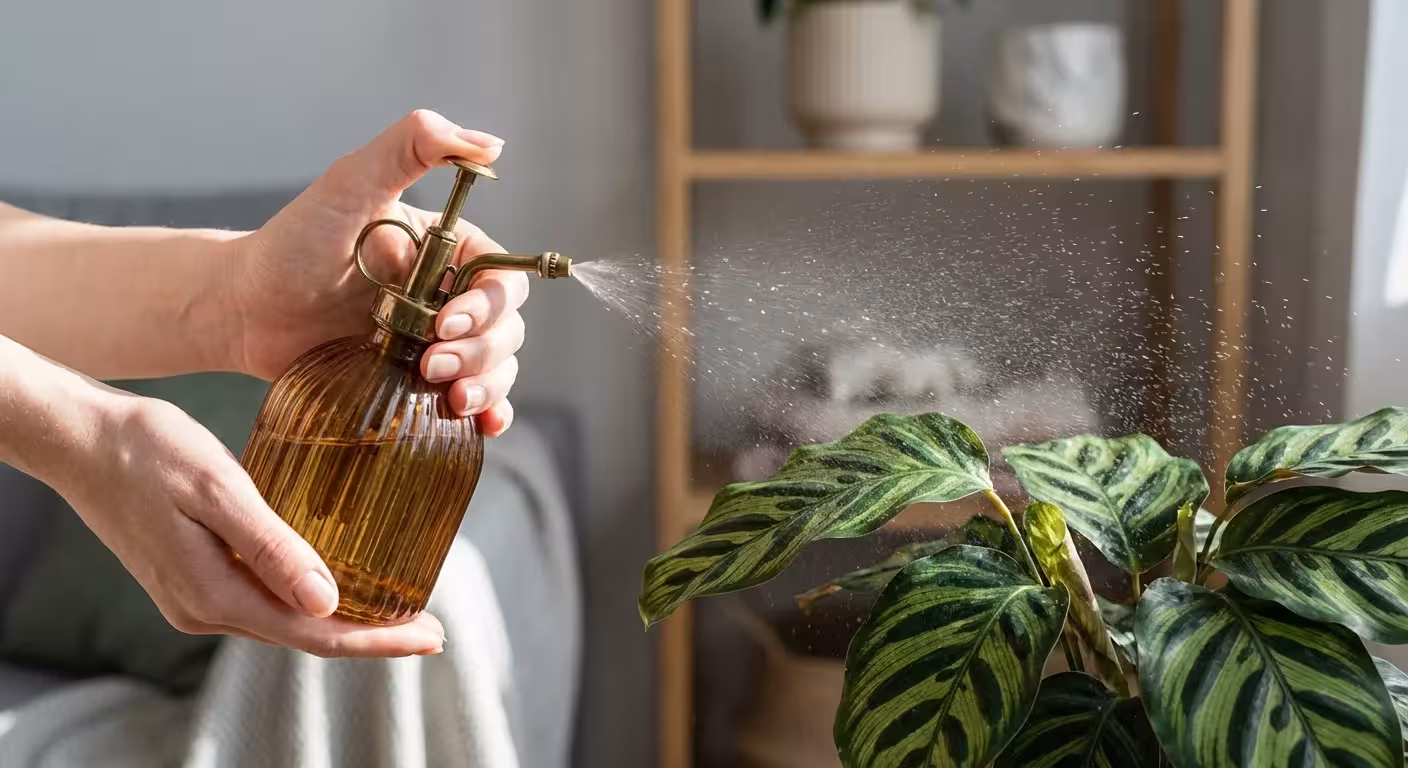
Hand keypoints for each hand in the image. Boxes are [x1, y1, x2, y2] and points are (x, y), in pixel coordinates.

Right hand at [61, 390, 445, 656]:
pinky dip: (308, 597)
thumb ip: (271, 545)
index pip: (314, 633)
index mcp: (214, 593)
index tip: (430, 637)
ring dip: (342, 620)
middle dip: (371, 635)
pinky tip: (339, 581)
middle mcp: (205, 608)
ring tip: (399, 610)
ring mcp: (196, 596)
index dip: (377, 641)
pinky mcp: (193, 576)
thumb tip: (328, 600)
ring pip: (285, 620)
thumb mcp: (218, 487)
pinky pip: (264, 599)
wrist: (80, 439)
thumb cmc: (148, 449)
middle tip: (431, 629)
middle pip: (304, 636)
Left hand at [227, 110, 528, 435]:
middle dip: (482, 352)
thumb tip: (491, 143)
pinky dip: (489, 414)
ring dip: (485, 386)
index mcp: (452, 251)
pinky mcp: (418, 383)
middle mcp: (452, 296)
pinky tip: (483, 427)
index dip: (490, 304)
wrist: (244, 308)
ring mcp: (438, 343)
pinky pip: (473, 402)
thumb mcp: (350, 183)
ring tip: (444, 395)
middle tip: (432, 363)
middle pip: (508, 329)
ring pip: (498, 369)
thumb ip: (412, 145)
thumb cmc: (292, 242)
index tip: (447, 320)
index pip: (504, 279)